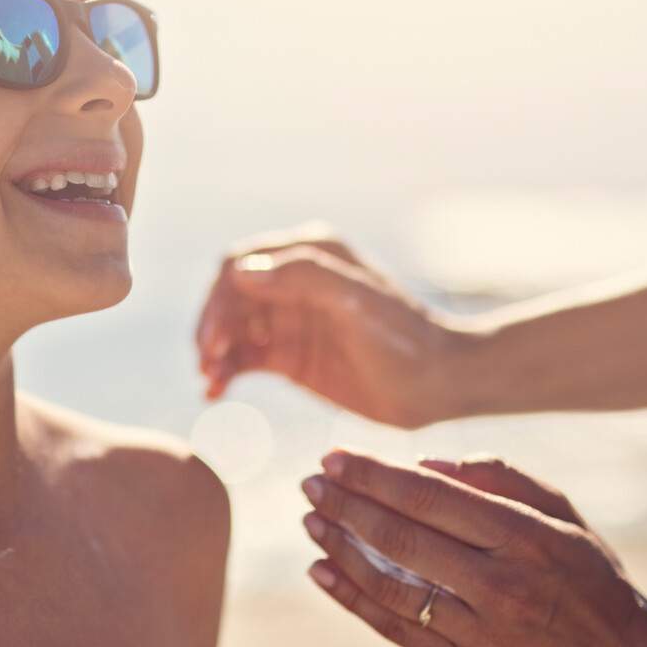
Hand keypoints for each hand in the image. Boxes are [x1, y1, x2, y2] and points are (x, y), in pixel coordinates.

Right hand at [194, 223, 465, 427]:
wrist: (439, 385)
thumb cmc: (403, 338)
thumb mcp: (356, 301)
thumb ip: (303, 277)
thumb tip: (242, 272)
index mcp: (309, 254)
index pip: (241, 264)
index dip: (220, 298)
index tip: (215, 337)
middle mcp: (294, 282)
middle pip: (230, 297)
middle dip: (212, 327)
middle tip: (207, 362)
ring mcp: (291, 320)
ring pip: (233, 330)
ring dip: (214, 351)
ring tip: (209, 381)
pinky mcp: (292, 356)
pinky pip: (245, 359)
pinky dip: (226, 372)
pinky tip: (215, 391)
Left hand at [298, 449, 646, 646]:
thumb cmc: (587, 575)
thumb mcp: (562, 513)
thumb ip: (500, 477)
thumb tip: (424, 462)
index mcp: (525, 535)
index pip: (430, 495)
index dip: (374, 475)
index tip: (333, 458)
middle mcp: (501, 583)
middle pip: (402, 537)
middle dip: (347, 506)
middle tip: (309, 484)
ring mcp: (481, 630)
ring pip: (392, 585)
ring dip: (342, 549)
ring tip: (311, 522)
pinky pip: (395, 629)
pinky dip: (352, 599)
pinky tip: (322, 571)